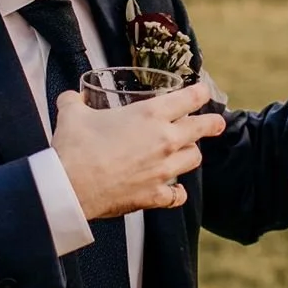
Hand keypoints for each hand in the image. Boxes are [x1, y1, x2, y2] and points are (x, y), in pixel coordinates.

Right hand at [52, 81, 225, 220]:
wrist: (70, 186)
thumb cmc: (75, 149)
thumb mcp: (72, 114)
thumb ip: (75, 102)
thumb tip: (71, 97)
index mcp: (150, 114)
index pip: (188, 98)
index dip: (200, 93)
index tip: (203, 92)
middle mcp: (164, 141)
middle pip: (201, 129)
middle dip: (212, 124)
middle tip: (217, 123)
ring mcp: (163, 170)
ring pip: (193, 159)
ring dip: (191, 154)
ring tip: (188, 153)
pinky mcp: (155, 195)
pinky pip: (177, 194)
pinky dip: (177, 192)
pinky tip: (175, 191)